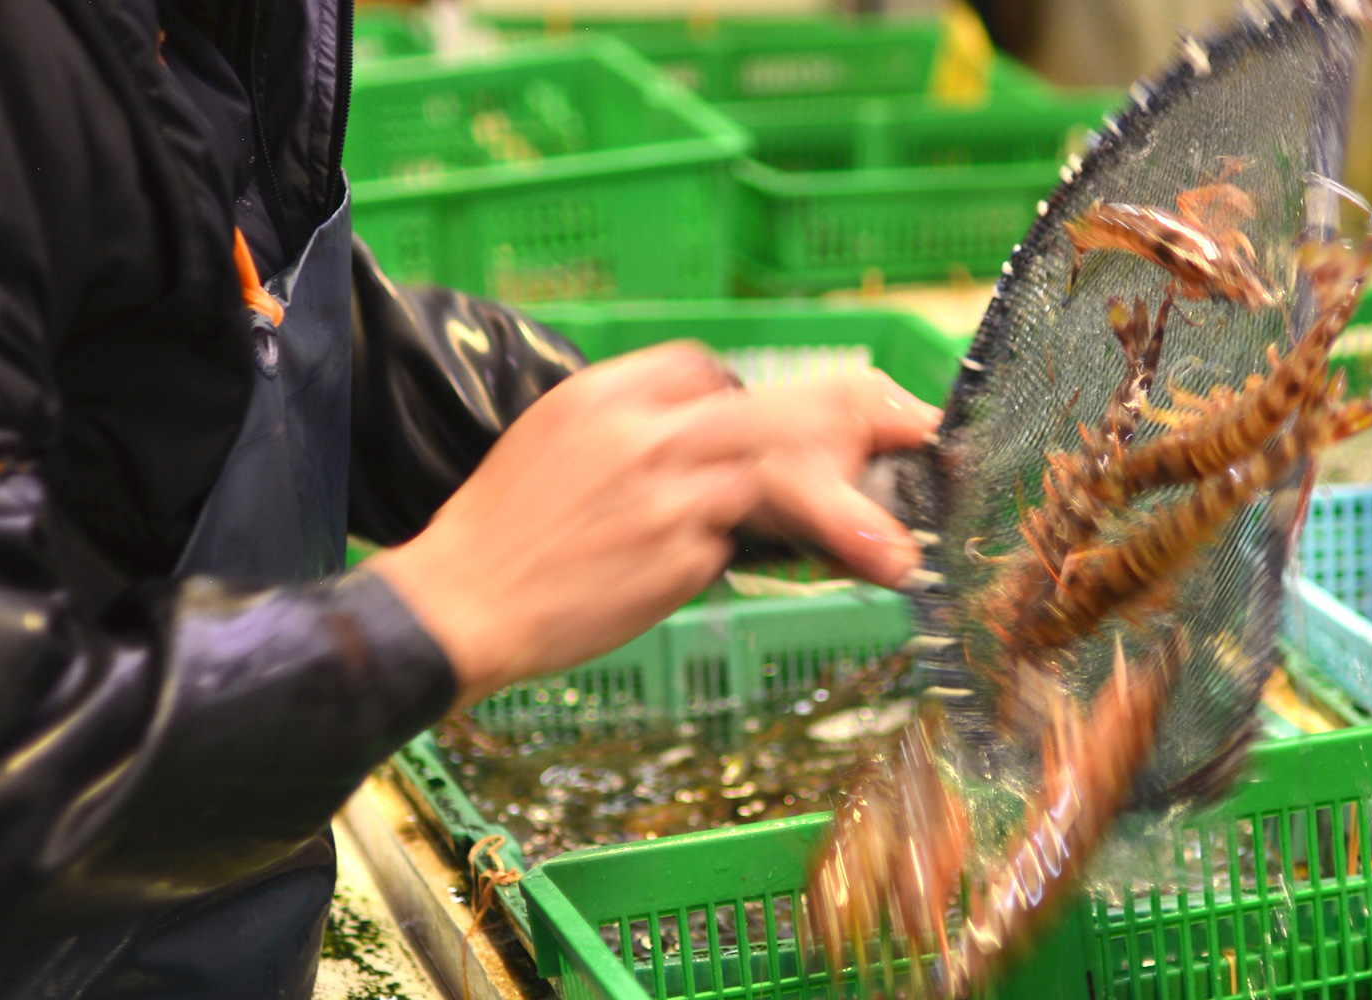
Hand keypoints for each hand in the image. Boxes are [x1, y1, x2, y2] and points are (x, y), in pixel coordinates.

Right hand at [366, 342, 941, 707]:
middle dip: (855, 415)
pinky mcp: (677, 553)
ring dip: (848, 506)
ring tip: (900, 545)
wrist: (457, 603)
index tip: (794, 425)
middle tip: (914, 431)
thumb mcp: (555, 444)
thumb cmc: (504, 535)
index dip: (756, 399)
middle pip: (771, 408)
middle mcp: (644, 431)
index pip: (706, 371)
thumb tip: (709, 439)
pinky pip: (743, 547)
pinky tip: (817, 574)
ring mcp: (666, 491)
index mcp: (607, 393)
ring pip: (781, 473)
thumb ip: (633, 429)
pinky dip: (777, 557)